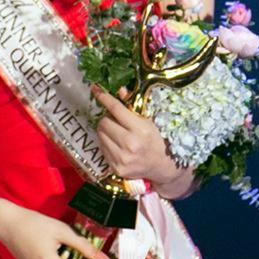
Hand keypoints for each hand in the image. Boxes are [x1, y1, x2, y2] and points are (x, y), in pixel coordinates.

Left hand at [91, 84, 201, 199]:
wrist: (162, 166)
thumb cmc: (156, 140)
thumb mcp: (148, 121)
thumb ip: (133, 105)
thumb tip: (120, 90)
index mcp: (140, 129)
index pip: (116, 109)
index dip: (104, 98)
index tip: (96, 89)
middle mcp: (130, 144)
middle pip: (104, 122)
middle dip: (106, 118)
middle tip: (114, 119)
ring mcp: (122, 158)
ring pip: (100, 135)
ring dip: (105, 131)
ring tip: (116, 132)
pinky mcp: (116, 168)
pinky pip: (102, 149)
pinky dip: (106, 143)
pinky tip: (117, 144)